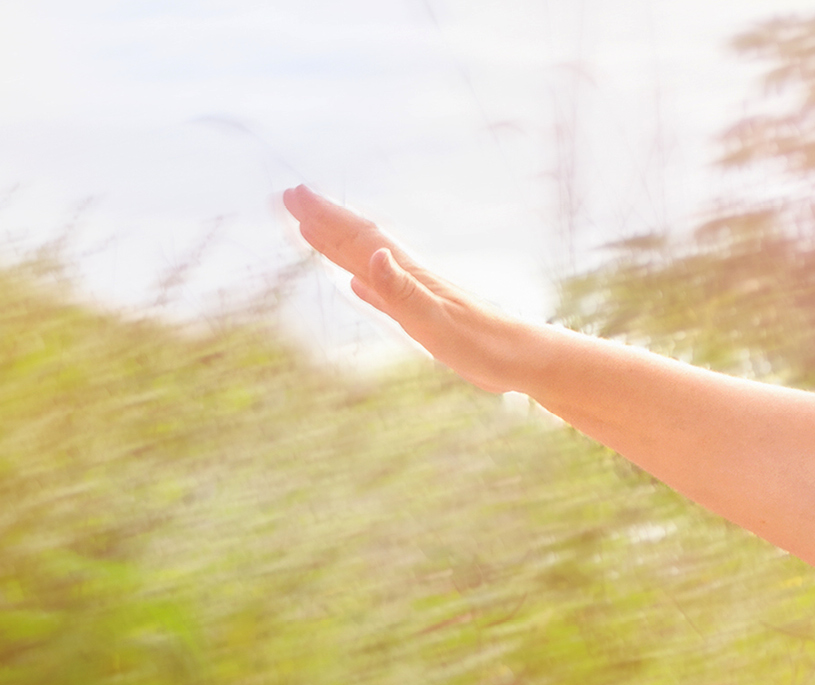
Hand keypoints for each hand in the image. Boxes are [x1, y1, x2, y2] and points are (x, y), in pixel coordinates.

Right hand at [281, 186, 528, 388]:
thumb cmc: (483, 345)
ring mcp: (415, 294)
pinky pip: (381, 291)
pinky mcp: (424, 315)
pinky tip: (356, 282)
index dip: (325, 218)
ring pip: (367, 261)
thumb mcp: (436, 323)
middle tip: (290, 197)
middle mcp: (409, 277)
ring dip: (338, 244)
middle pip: (358, 242)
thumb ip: (402, 292)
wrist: (523, 359)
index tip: (294, 195)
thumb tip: (373, 256)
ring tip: (313, 229)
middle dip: (324, 219)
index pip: (358, 239)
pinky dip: (364, 281)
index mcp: (408, 275)